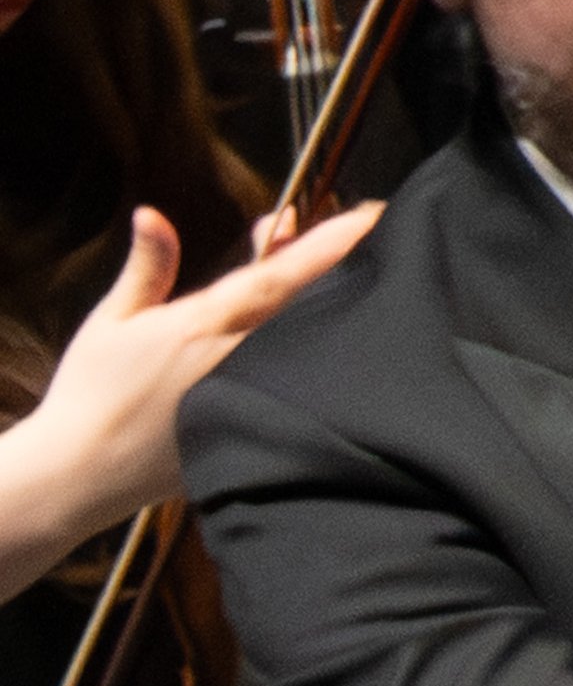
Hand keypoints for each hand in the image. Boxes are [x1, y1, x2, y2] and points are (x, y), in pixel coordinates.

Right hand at [0, 194, 385, 590]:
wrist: (83, 472)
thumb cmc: (91, 392)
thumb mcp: (112, 322)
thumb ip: (147, 268)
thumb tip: (151, 214)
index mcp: (203, 326)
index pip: (278, 276)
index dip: (327, 246)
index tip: (366, 218)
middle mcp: (237, 360)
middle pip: (307, 307)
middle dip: (342, 268)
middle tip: (375, 232)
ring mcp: (249, 397)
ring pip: (308, 344)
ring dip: (333, 306)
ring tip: (364, 270)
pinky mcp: (254, 430)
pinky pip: (298, 384)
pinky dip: (318, 354)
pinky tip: (337, 336)